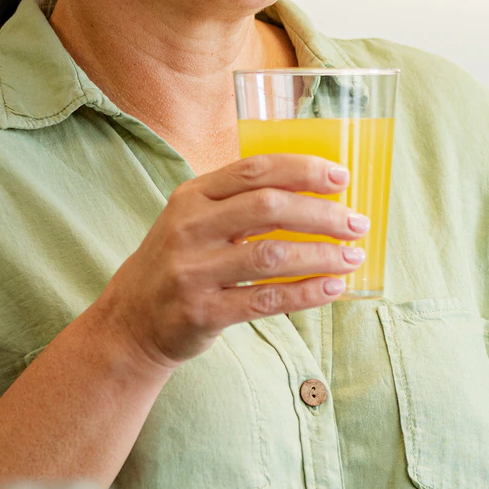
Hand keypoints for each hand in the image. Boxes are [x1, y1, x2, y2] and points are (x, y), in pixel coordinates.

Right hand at [92, 153, 367, 369]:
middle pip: (268, 208)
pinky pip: (264, 299)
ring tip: (352, 257)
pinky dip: (305, 292)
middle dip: (322, 214)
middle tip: (357, 224)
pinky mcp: (201, 312)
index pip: (255, 170)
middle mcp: (189, 229)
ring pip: (271, 256)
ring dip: (321, 255)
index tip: (342, 177)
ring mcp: (192, 271)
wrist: (132, 318)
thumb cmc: (182, 261)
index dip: (303, 170)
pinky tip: (332, 287)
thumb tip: (318, 192)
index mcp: (192, 196)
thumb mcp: (197, 220)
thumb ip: (242, 202)